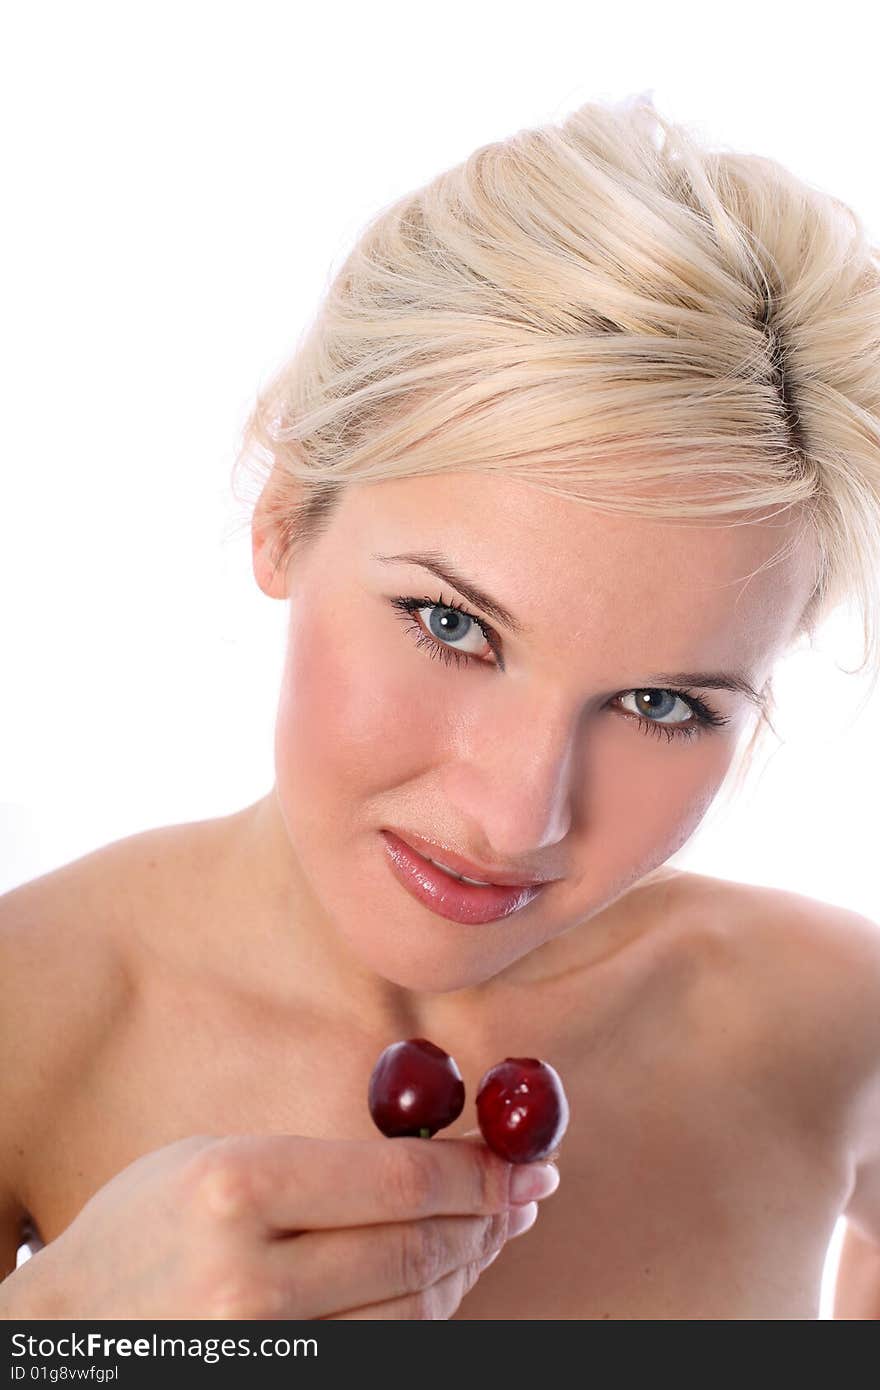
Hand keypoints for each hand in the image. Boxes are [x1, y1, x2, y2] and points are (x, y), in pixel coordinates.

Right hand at [13, 1132, 555, 1318]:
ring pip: (412, 1316)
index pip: (400, 1183)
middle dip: (489, 1219)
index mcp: (238, 1187)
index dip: (479, 1173)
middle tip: (526, 1195)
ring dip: (468, 1270)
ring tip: (491, 1234)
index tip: (525, 1163)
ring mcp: (262, 1348)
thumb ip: (322, 1162)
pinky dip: (426, 1318)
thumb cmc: (148, 1224)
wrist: (72, 1328)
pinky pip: (382, 1357)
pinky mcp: (275, 1385)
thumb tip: (442, 1157)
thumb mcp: (218, 1159)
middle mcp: (250, 1277)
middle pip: (417, 1251)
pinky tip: (441, 1281)